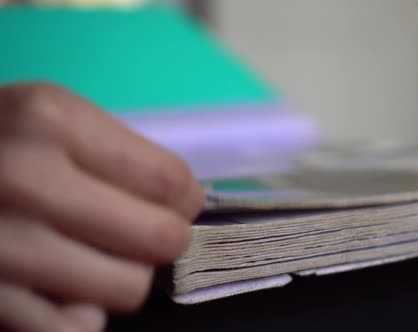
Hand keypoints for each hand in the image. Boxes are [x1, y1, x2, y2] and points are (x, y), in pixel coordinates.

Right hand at [0, 83, 203, 331]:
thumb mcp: (48, 117)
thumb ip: (117, 154)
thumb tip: (184, 202)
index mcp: (51, 121)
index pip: (170, 181)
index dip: (187, 197)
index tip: (179, 201)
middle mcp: (25, 181)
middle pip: (160, 239)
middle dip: (164, 238)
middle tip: (143, 230)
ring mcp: (2, 247)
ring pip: (127, 288)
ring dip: (122, 274)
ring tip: (94, 254)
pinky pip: (76, 329)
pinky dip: (81, 314)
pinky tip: (60, 287)